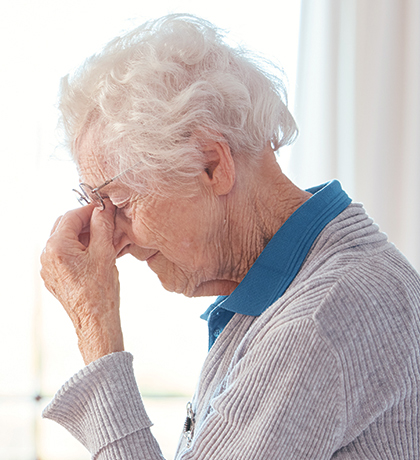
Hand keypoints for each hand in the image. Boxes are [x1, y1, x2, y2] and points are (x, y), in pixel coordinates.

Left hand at [40, 202, 123, 364]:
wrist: (95, 320)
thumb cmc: (100, 290)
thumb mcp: (105, 252)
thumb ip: (102, 225)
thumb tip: (103, 208)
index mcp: (57, 247)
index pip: (71, 216)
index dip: (90, 209)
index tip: (104, 208)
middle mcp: (47, 256)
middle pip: (64, 226)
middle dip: (85, 222)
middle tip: (105, 221)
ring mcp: (48, 268)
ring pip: (65, 240)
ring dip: (83, 235)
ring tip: (104, 238)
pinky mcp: (54, 277)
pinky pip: (64, 255)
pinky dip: (79, 248)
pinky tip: (96, 253)